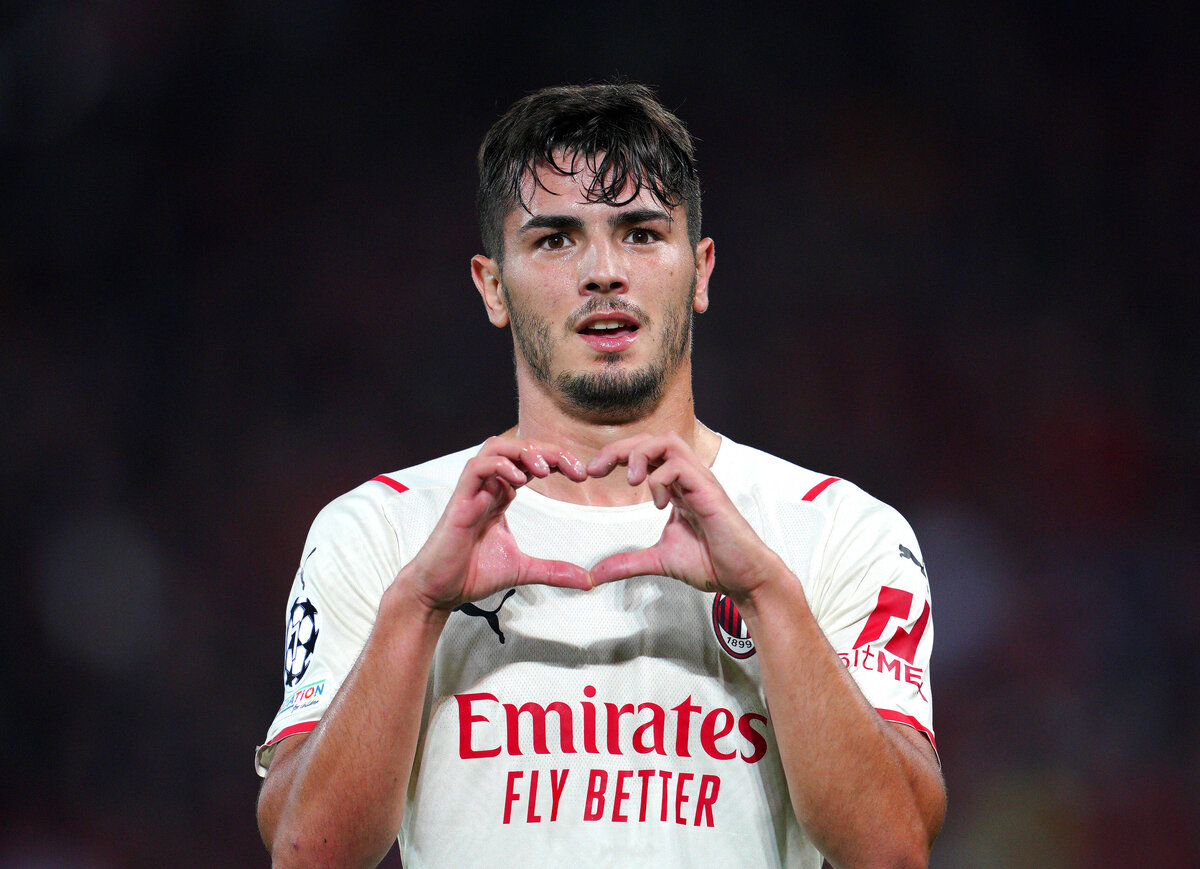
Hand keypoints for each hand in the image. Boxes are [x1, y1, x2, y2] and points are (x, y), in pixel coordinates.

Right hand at [400, 437, 592, 610]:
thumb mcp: (523, 570)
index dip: (558, 460)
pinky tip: (518, 481)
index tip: (582, 475)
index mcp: (502, 495)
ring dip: (523, 451)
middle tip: (575, 469)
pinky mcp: (459, 501)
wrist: (440, 591)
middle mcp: (488, 487)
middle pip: (518, 448)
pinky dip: (498, 466)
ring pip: (495, 447)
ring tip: (545, 470)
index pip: (532, 462)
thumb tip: (588, 581)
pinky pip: (476, 468)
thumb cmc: (472, 574)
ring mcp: (473, 491)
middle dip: (549, 451)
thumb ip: (554, 570)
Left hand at [586, 433, 783, 603]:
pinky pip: (680, 467)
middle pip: (651, 439)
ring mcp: (700, 481)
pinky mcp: (709, 491)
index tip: (592, 473)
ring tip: (630, 481)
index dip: (616, 456)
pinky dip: (660, 479)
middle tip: (596, 469)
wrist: (743, 577)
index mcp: (676, 487)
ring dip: (640, 455)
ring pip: (668, 442)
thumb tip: (595, 574)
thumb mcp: (658, 560)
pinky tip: (660, 504)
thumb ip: (627, 563)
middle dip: (619, 448)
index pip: (644, 454)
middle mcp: (688, 477)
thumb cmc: (711, 562)